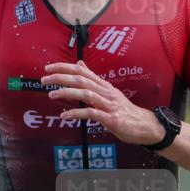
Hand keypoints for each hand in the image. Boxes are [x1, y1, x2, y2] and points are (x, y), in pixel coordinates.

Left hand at [41, 60, 166, 145]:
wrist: (144, 126)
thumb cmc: (124, 110)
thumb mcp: (108, 92)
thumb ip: (93, 79)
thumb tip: (80, 64)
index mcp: (103, 85)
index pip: (82, 71)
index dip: (64, 67)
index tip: (48, 68)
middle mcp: (106, 92)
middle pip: (82, 80)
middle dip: (61, 78)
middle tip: (44, 80)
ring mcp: (109, 105)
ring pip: (86, 94)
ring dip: (67, 93)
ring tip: (52, 95)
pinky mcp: (111, 119)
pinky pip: (92, 113)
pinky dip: (77, 113)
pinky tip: (65, 115)